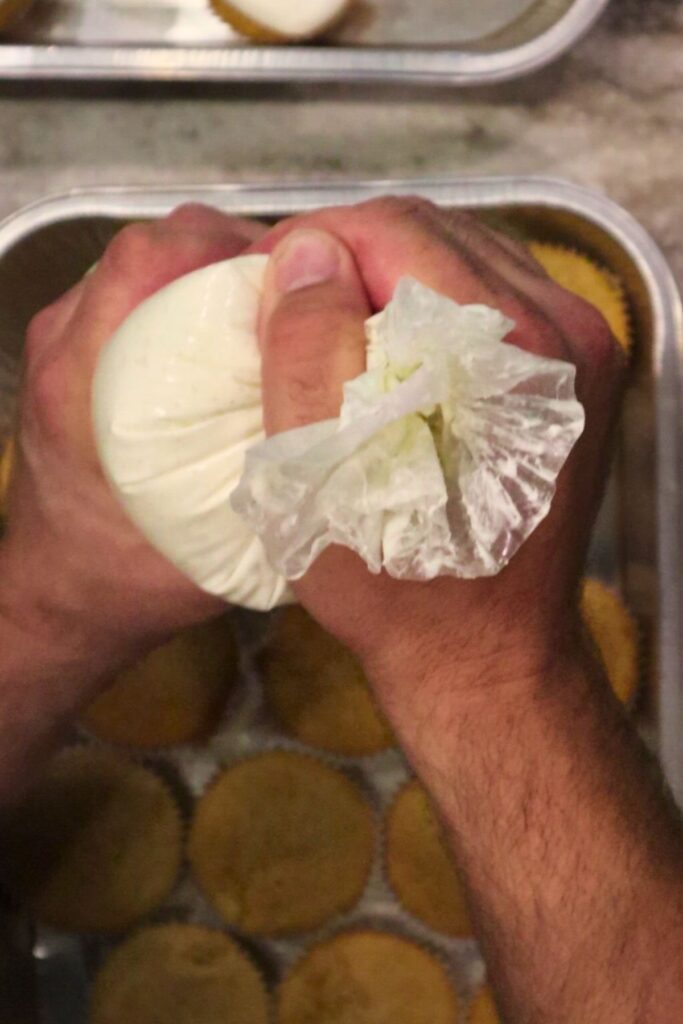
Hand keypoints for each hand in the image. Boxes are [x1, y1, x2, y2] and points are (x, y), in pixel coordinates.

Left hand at [0, 204, 264, 681]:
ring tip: (270, 315)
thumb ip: (271, 468)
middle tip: (297, 297)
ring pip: (145, 266)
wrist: (64, 599)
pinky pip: (135, 296)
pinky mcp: (71, 356)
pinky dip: (187, 299)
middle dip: (233, 255)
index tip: (299, 279)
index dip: (231, 249)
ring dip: (212, 276)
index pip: (151, 259)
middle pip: (153, 247)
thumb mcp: (219, 534)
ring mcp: (62, 345)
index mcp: (84, 378)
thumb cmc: (132, 578)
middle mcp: (65, 345)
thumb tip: (344, 408)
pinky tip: (231, 341)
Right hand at [254, 197, 624, 717]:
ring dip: (391, 274)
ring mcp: (581, 352)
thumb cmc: (394, 583)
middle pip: (438, 232)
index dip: (314, 239)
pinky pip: (493, 298)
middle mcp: (565, 332)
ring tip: (334, 322)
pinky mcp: (575, 376)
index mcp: (508, 348)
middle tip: (292, 300)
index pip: (397, 229)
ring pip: (467, 256)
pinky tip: (390, 347)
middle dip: (351, 252)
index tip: (267, 279)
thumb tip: (308, 252)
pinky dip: (432, 303)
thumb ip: (309, 348)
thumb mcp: (319, 476)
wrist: (484, 655)